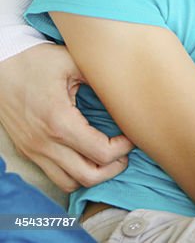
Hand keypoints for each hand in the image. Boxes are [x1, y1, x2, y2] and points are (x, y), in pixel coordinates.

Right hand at [0, 43, 132, 191]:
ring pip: (70, 183)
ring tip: (108, 157)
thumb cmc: (36, 61)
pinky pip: (55, 176)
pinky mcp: (28, 151)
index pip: (101, 152)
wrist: (0, 66)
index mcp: (59, 121)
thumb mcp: (72, 62)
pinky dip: (75, 174)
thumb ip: (100, 77)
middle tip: (124, 150)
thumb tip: (126, 89)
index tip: (131, 134)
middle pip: (89, 176)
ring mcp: (34, 150)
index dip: (124, 147)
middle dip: (114, 166)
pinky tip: (87, 157)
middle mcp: (45, 143)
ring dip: (94, 175)